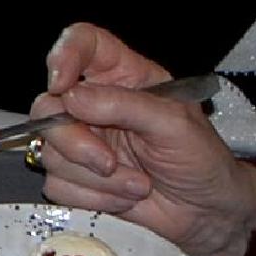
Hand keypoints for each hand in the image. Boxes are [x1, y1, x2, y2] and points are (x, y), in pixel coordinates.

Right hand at [30, 22, 255, 255]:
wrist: (206, 212)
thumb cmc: (200, 159)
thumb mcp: (174, 124)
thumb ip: (125, 105)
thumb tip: (72, 97)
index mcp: (124, 76)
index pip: (83, 43)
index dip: (64, 55)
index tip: (62, 84)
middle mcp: (96, 103)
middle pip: (48, 106)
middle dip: (75, 142)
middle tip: (109, 163)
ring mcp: (83, 141)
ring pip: (50, 151)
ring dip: (94, 178)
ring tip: (136, 184)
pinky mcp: (77, 177)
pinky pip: (56, 184)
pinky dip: (91, 197)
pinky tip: (123, 197)